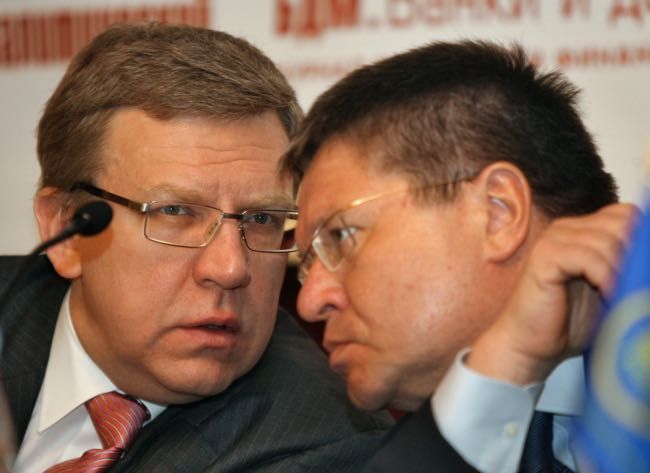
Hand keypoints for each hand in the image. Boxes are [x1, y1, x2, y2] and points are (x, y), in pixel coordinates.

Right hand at [467, 203, 638, 385]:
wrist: (529, 346)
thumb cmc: (566, 323)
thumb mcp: (607, 289)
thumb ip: (627, 267)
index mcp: (580, 232)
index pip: (625, 215)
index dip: (641, 240)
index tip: (642, 272)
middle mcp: (565, 229)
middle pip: (621, 223)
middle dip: (634, 255)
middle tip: (632, 285)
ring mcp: (552, 240)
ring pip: (608, 241)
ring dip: (622, 272)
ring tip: (618, 297)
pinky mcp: (544, 257)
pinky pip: (588, 257)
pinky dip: (606, 278)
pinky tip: (607, 296)